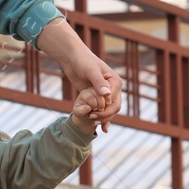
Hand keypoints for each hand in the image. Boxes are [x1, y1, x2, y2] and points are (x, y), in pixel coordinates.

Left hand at [36, 18, 122, 132]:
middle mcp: (113, 88)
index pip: (114, 100)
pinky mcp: (97, 96)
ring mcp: (106, 93)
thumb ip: (99, 82)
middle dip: (105, 115)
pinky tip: (102, 129)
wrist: (72, 59)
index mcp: (115, 81)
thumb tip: (106, 94)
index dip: (105, 109)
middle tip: (92, 120)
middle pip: (114, 107)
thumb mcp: (90, 71)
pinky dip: (102, 118)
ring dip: (104, 119)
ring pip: (109, 110)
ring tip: (93, 125)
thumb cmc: (82, 61)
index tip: (93, 113)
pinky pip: (102, 109)